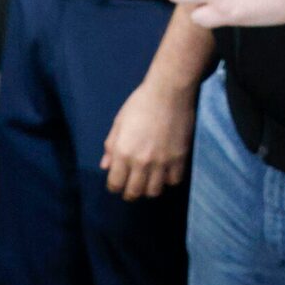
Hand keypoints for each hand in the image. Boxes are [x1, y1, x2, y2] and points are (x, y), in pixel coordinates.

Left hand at [101, 68, 197, 200]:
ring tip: (149, 180)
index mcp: (122, 152)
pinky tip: (166, 172)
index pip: (115, 184)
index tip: (118, 182)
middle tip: (132, 186)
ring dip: (149, 188)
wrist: (169, 91)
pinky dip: (168, 180)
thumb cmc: (140, 103)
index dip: (114, 186)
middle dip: (130, 192)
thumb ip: (111, 146)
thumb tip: (105, 166)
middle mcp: (140, 162)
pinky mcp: (179, 159)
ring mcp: (161, 162)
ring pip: (153, 191)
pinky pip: (173, 181)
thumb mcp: (119, 122)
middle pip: (134, 192)